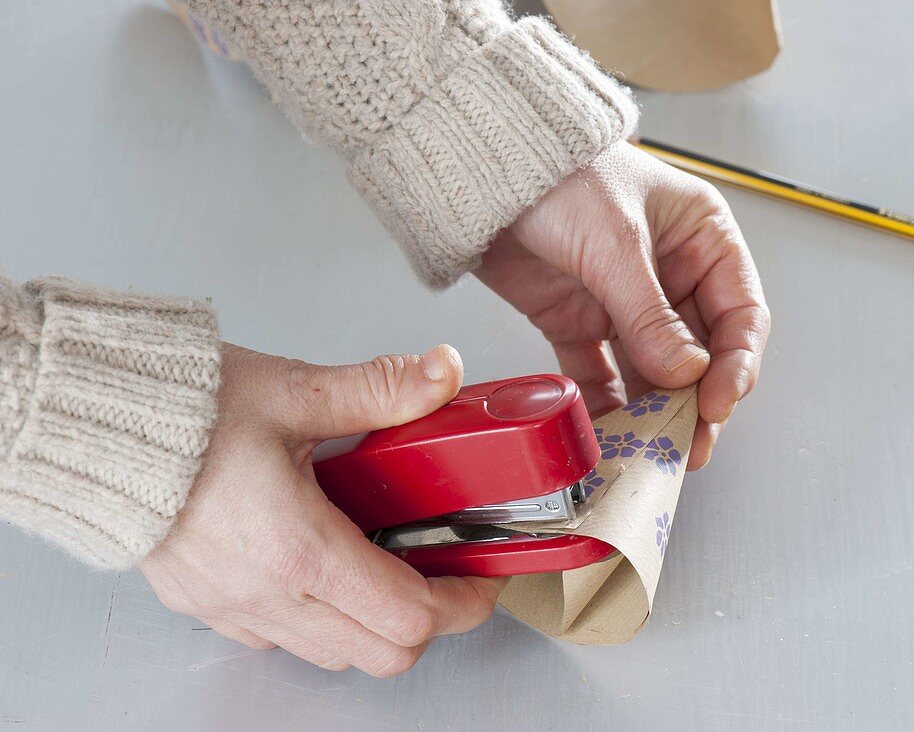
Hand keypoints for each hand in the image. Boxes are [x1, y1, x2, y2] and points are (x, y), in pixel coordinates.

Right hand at [141, 343, 503, 676]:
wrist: (93, 424)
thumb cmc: (181, 410)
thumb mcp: (294, 391)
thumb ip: (379, 390)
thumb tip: (440, 373)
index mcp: (299, 549)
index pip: (410, 616)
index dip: (464, 603)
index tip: (480, 576)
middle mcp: (268, 594)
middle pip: (381, 654)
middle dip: (428, 621)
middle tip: (443, 573)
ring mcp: (234, 608)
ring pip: (332, 655)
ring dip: (374, 622)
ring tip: (387, 563)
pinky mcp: (207, 605)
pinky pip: (281, 639)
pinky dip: (321, 619)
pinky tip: (324, 564)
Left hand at [476, 141, 769, 468]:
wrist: (482, 171)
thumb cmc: (560, 174)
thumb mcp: (615, 242)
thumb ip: (650, 314)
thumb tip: (686, 374)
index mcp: (701, 238)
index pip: (739, 313)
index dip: (736, 364)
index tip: (718, 403)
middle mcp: (669, 273)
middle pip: (700, 353)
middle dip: (696, 401)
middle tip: (688, 443)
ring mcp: (623, 302)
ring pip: (652, 371)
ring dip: (654, 411)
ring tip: (652, 447)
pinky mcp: (578, 322)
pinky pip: (600, 374)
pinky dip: (605, 405)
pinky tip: (609, 432)